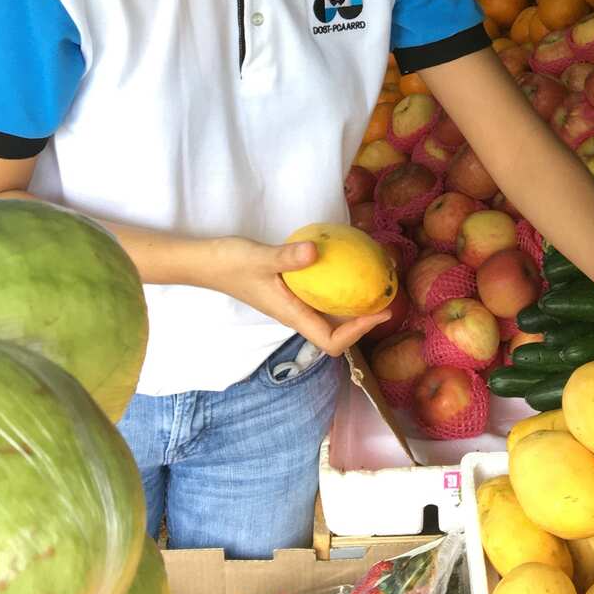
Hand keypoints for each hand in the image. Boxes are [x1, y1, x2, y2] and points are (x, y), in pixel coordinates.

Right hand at [206, 236, 389, 357]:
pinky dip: (339, 288)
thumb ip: (288, 257)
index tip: (379, 312)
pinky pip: (321, 296)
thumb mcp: (261, 257)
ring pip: (330, 315)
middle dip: (364, 320)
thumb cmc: (231, 263)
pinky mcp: (290, 291)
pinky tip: (347, 266)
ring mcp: (293, 304)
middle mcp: (296, 314)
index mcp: (292, 315)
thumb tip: (316, 251)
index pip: (330, 342)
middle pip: (337, 332)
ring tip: (375, 283)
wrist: (206, 262)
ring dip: (354, 305)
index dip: (358, 334)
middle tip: (387, 296)